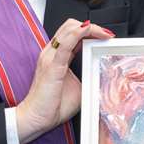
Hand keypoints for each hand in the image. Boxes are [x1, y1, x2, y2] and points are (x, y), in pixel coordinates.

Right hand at [14, 18, 111, 143]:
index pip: (73, 33)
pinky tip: (89, 31)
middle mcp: (51, 52)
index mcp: (56, 56)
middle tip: (107, 35)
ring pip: (69, 28)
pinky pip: (66, 42)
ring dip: (90, 28)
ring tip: (104, 34)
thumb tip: (101, 72)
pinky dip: (79, 33)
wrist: (37, 118)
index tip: (105, 37)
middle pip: (71, 26)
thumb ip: (86, 74)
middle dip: (92, 27)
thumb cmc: (53, 105)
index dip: (90, 31)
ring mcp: (50, 56)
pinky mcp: (52, 64)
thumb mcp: (77, 85)